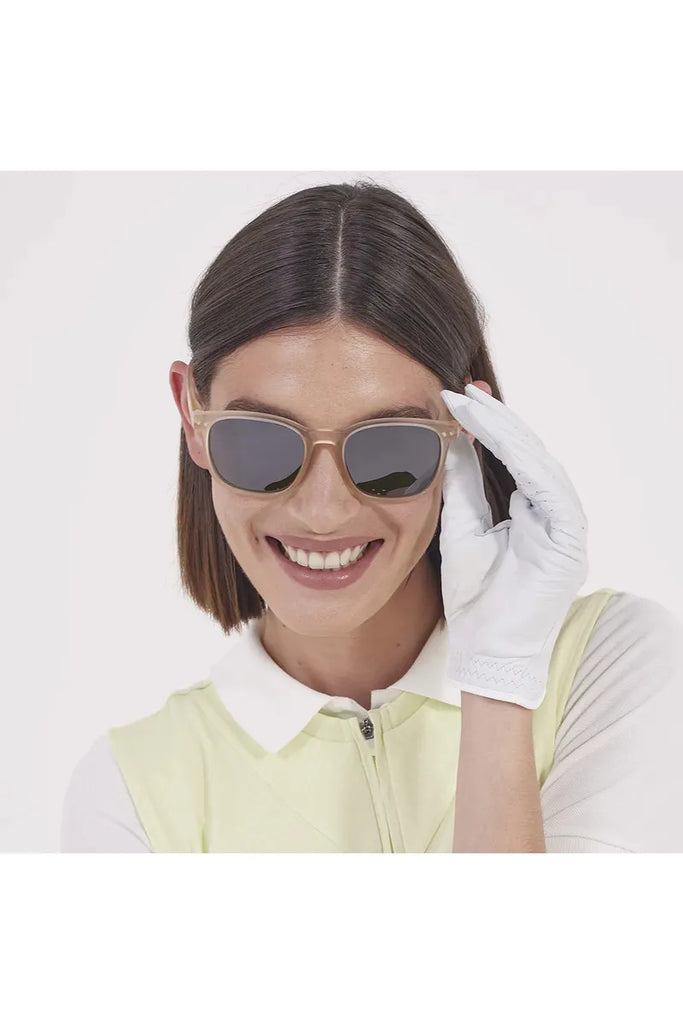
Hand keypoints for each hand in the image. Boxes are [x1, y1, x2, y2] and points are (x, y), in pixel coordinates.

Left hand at [438, 383, 588, 708]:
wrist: (486, 651)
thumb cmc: (475, 599)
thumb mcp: (461, 529)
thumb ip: (463, 486)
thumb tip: (455, 440)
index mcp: (533, 514)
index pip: (513, 459)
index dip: (488, 427)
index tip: (458, 397)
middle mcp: (555, 515)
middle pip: (528, 454)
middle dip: (496, 418)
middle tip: (465, 388)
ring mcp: (567, 527)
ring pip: (539, 462)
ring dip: (506, 429)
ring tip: (473, 403)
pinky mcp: (571, 539)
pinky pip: (547, 485)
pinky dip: (520, 456)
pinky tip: (493, 433)